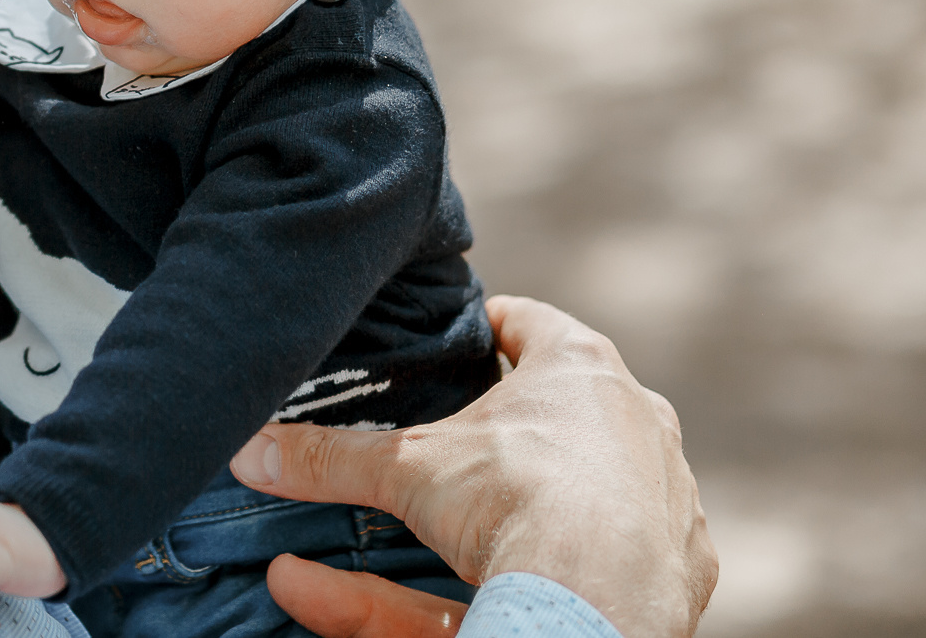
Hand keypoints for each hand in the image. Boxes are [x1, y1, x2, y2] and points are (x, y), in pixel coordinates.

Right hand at [230, 295, 716, 637]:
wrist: (602, 600)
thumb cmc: (518, 496)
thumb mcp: (408, 468)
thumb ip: (332, 457)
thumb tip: (250, 450)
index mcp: (583, 367)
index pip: (530, 325)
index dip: (489, 329)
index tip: (457, 338)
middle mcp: (637, 423)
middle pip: (562, 410)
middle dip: (506, 427)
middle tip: (451, 441)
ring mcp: (666, 500)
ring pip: (583, 491)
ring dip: (517, 509)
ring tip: (445, 534)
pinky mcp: (675, 573)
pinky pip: (596, 564)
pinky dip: (540, 574)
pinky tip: (488, 585)